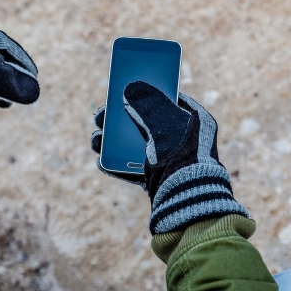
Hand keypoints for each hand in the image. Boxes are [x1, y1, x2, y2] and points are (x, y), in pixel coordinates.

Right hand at [91, 81, 248, 233]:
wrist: (188, 203)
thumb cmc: (181, 157)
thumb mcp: (163, 122)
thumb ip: (146, 102)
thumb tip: (131, 87)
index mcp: (196, 122)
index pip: (168, 100)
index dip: (146, 92)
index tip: (125, 88)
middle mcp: (184, 140)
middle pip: (145, 123)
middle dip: (120, 120)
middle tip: (100, 116)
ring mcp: (171, 161)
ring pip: (136, 146)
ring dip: (112, 143)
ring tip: (95, 142)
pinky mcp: (160, 180)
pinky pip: (135, 168)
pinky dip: (118, 164)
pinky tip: (101, 162)